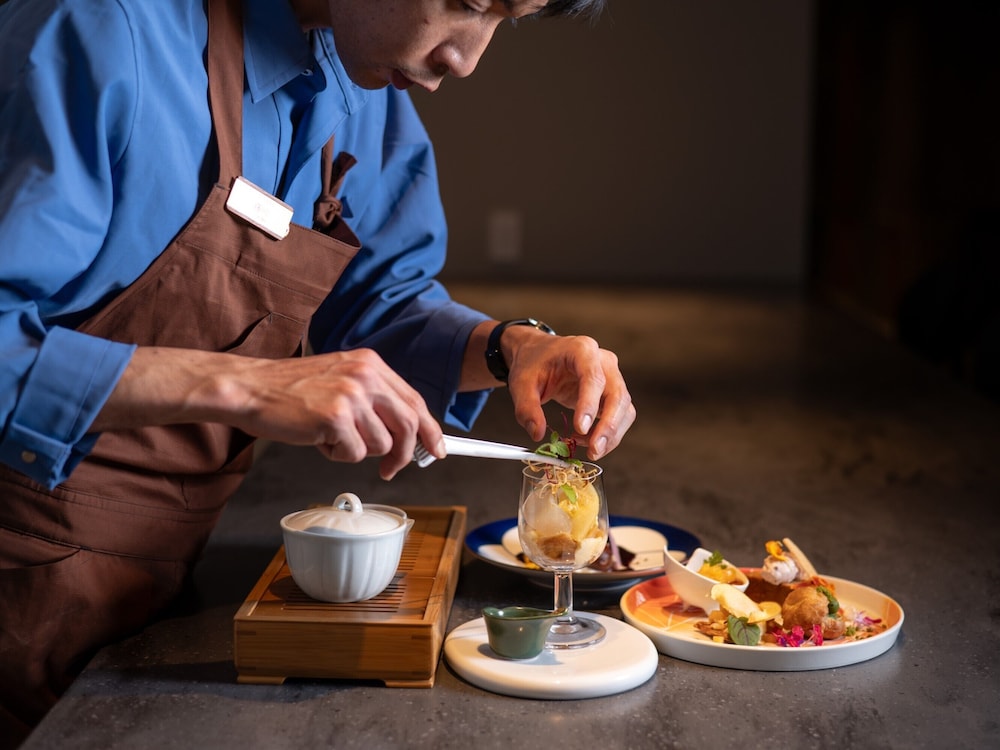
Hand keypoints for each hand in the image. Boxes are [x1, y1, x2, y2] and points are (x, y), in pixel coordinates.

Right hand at [95, 347, 443, 479]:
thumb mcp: (340, 380)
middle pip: (408, 425)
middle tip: (392, 470)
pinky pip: (353, 455)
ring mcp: (351, 395)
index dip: (430, 429)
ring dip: (357, 451)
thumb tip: (405, 433)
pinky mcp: (335, 417)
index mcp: (371, 363)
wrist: (250, 388)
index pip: (414, 400)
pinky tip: (317, 439)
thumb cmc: (290, 390)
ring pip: (381, 445)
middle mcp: (366, 375)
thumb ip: (373, 399)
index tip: (438, 449)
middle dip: (405, 454)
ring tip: (330, 436)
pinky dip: (336, 455)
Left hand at [503, 330, 635, 460]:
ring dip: (612, 434)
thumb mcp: (521, 383)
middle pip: (617, 395)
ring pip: (624, 408)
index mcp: (581, 350)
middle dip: (608, 426)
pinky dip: (610, 433)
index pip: (593, 378)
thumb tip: (537, 434)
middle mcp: (603, 361)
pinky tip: (590, 442)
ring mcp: (612, 376)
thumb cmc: (533, 363)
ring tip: (590, 450)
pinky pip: (620, 414)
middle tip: (593, 450)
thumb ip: (526, 408)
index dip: (589, 404)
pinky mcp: (612, 392)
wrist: (539, 354)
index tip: (580, 429)